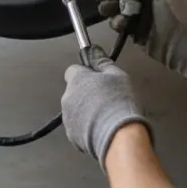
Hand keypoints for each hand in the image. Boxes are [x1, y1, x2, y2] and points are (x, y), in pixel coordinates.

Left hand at [61, 48, 151, 169]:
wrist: (118, 137)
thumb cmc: (119, 104)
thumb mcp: (117, 75)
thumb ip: (102, 61)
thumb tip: (94, 51)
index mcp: (77, 79)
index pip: (74, 70)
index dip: (86, 73)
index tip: (98, 78)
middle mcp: (68, 97)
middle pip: (74, 90)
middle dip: (86, 93)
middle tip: (106, 98)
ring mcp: (67, 117)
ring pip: (75, 109)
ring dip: (86, 110)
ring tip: (105, 115)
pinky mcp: (72, 135)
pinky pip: (77, 127)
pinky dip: (86, 127)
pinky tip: (101, 128)